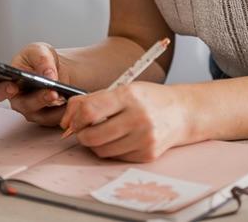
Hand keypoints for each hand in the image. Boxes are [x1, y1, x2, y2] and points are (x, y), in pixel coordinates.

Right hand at [0, 42, 69, 126]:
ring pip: (41, 115)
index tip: (12, 88)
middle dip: (39, 99)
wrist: (57, 67)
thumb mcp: (40, 50)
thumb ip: (41, 59)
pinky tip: (73, 101)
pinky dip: (65, 111)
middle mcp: (19, 100)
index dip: (3, 91)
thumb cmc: (41, 59)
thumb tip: (47, 75)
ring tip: (65, 97)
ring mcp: (33, 111)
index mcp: (9, 83)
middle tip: (52, 92)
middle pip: (24, 105)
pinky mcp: (48, 117)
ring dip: (54, 108)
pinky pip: (56, 119)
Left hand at [60, 82, 189, 161]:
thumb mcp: (122, 89)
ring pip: (102, 151)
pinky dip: (113, 150)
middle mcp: (138, 117)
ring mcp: (144, 139)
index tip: (73, 121)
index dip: (75, 119)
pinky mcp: (147, 155)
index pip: (90, 111)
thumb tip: (66, 121)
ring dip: (96, 144)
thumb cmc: (148, 99)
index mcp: (129, 95)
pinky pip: (116, 158)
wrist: (181, 112)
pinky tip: (121, 138)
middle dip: (82, 134)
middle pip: (92, 136)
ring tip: (105, 132)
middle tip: (86, 129)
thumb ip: (92, 100)